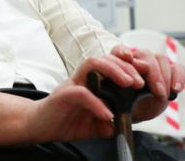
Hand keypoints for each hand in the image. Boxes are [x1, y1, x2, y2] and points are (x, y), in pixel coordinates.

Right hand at [21, 53, 145, 142]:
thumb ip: (105, 124)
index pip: (111, 63)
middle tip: (140, 81)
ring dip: (113, 70)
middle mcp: (82, 78)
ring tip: (129, 84)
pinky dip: (97, 103)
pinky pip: (81, 93)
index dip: (129, 65)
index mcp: (91, 82)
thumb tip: (117, 127)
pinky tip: (107, 114)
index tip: (146, 77)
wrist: (38, 125)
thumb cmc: (64, 120)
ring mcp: (72, 84)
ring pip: (92, 63)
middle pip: (104, 58)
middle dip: (126, 66)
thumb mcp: (92, 125)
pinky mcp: (63, 95)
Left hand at [110, 45, 184, 121]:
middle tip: (156, 92)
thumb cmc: (119, 104)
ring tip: (163, 95)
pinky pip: (178, 67)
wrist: (135, 111)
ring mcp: (154, 64)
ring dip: (164, 77)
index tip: (128, 58)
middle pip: (145, 55)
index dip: (123, 52)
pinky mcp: (169, 71)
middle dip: (152, 73)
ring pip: (161, 59)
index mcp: (118, 62)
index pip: (119, 50)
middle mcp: (136, 59)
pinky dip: (179, 77)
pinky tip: (176, 90)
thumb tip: (112, 96)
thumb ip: (109, 95)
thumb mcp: (111, 101)